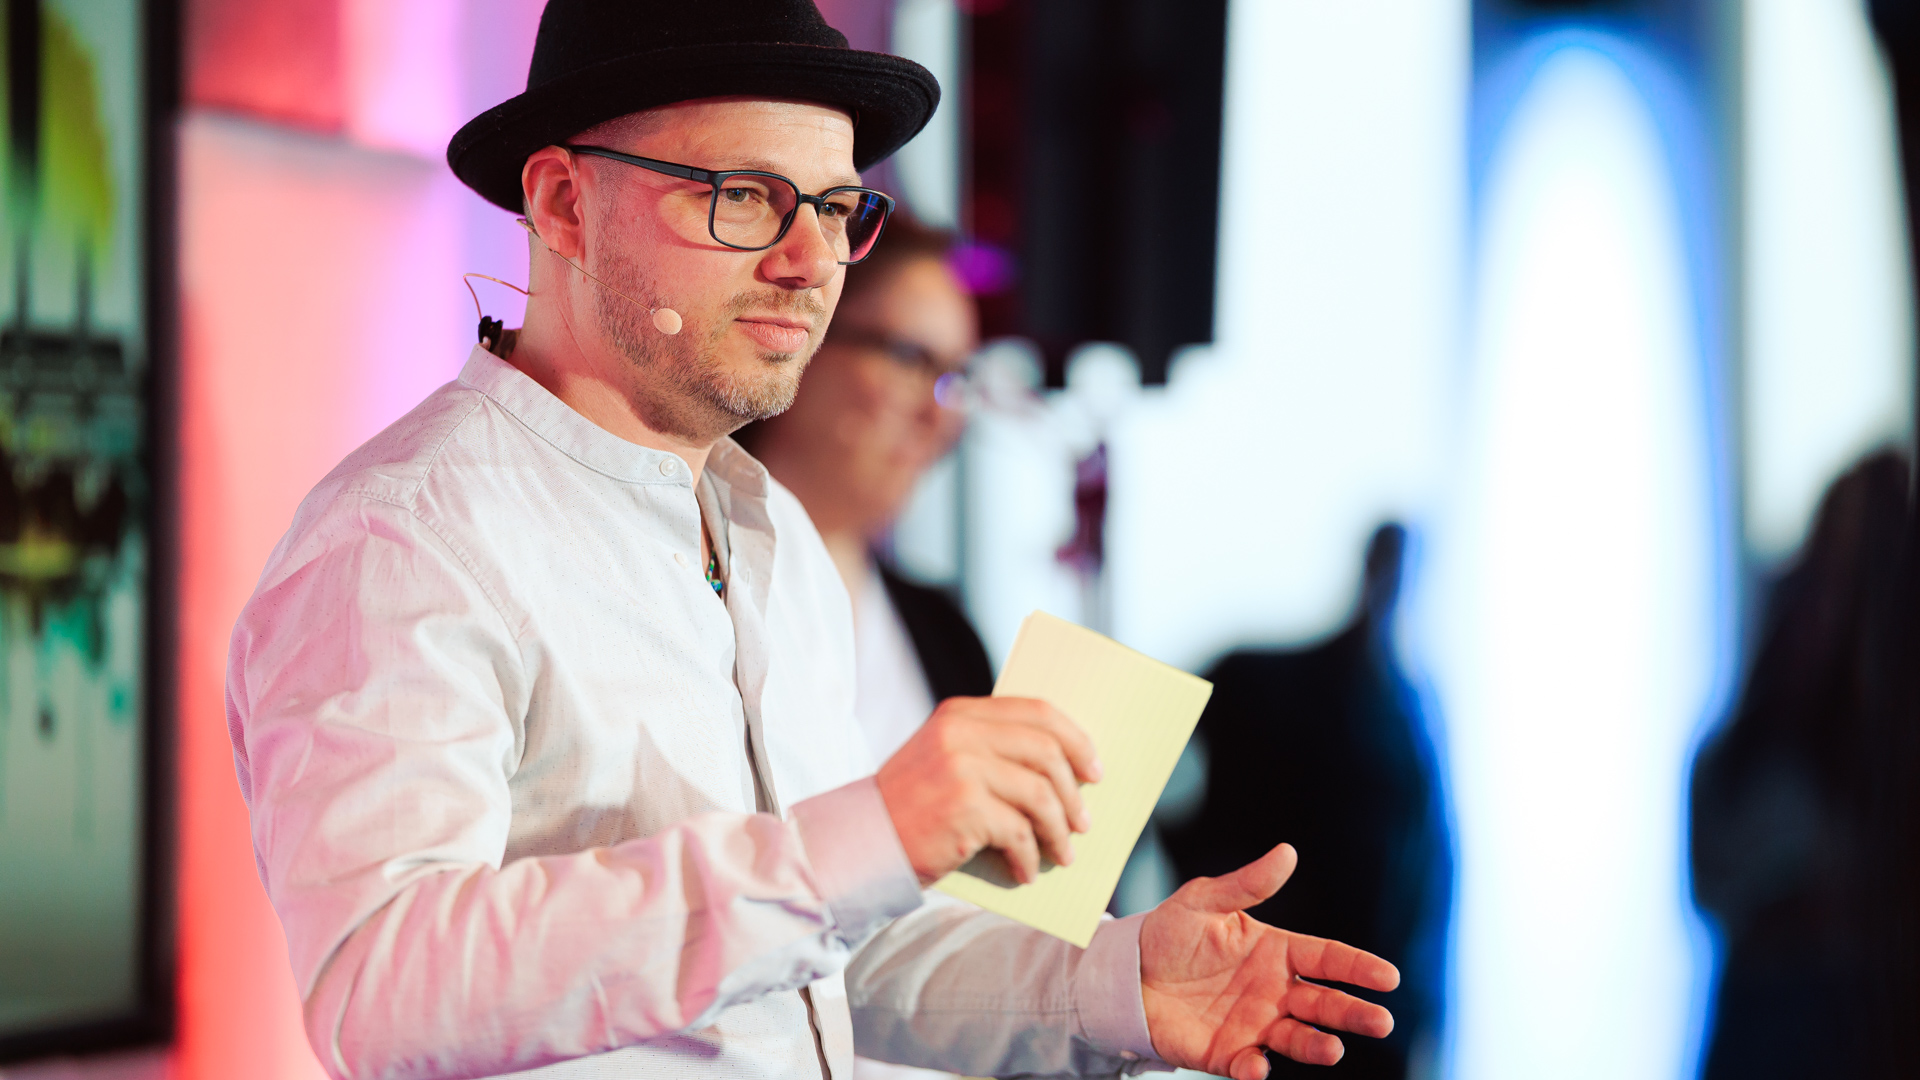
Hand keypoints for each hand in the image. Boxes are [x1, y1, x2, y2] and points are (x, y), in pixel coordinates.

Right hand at [875, 696, 1101, 884]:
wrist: (859, 843)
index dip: (1076, 740)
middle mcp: (961, 733)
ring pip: (1039, 794)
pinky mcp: (963, 808)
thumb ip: (990, 752)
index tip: (1093, 770)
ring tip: (1062, 854)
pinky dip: (1028, 857)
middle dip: (1073, 791)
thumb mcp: (944, 761)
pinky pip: (1018, 832)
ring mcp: (962, 768)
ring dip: (1058, 830)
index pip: (1038, 711)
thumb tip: (1063, 772)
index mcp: (961, 714)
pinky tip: (1025, 873)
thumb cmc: (911, 809)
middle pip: (1047, 751)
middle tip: (1084, 821)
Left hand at [1140, 844, 1398, 1077]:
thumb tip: (1287, 852)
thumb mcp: (1204, 901)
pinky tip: (1257, 1066)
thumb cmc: (1169, 933)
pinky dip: (1256, 1070)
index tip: (1388, 977)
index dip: (1358, 966)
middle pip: (1324, 1003)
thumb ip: (1246, 884)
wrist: (1126, 974)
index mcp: (1276, 952)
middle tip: (1381, 1020)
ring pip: (1298, 1038)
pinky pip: (1249, 1066)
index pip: (1327, 958)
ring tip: (1333, 1049)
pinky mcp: (1228, 1054)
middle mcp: (1275, 991)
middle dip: (1354, 1013)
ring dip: (1317, 1045)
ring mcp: (1255, 1025)